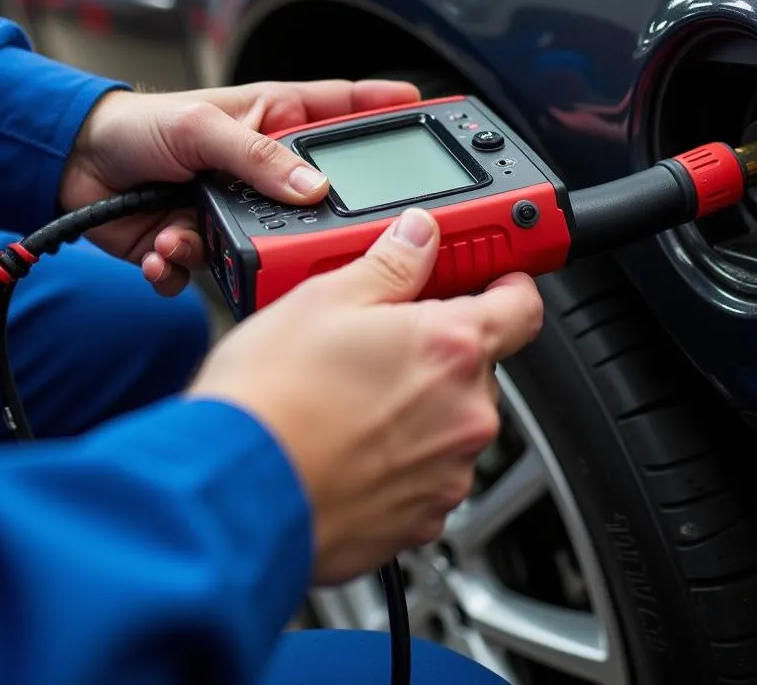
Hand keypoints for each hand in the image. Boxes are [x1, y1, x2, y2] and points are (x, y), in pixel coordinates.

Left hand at [59, 79, 419, 294]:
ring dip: (231, 252)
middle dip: (312, 221)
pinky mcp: (205, 242)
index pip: (345, 110)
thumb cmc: (136, 125)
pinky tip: (163, 253)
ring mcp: (237, 208)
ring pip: (268, 244)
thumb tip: (316, 189)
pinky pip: (217, 270)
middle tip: (312, 233)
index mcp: (273, 121)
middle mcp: (263, 169)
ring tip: (189, 236)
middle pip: (320, 196)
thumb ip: (261, 158)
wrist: (67, 166)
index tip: (429, 110)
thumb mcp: (204, 127)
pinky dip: (186, 270)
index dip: (389, 109)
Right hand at [187, 207, 544, 584]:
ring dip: (419, 405)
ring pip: (451, 421)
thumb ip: (390, 264)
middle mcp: (465, 413)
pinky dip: (401, 457)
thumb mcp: (324, 300)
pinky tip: (349, 442)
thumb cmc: (270, 402)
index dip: (510, 285)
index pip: (522, 306)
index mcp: (452, 348)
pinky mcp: (421, 518)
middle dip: (438, 350)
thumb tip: (418, 237)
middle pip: (478, 366)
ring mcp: (447, 472)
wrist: (235, 497)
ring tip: (351, 397)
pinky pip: (428, 473)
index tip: (495, 279)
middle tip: (384, 340)